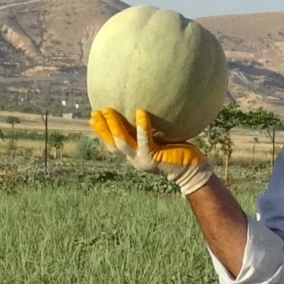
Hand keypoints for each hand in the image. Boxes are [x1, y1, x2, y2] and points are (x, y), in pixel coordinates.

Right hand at [91, 107, 212, 194]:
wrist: (191, 173)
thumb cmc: (178, 154)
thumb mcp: (159, 142)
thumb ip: (149, 133)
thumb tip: (143, 110)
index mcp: (134, 155)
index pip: (113, 145)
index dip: (101, 132)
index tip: (92, 118)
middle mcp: (135, 159)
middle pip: (112, 144)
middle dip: (102, 128)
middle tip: (95, 112)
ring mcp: (143, 159)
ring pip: (123, 142)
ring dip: (114, 126)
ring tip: (108, 110)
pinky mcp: (154, 157)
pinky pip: (145, 139)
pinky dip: (142, 126)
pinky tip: (140, 112)